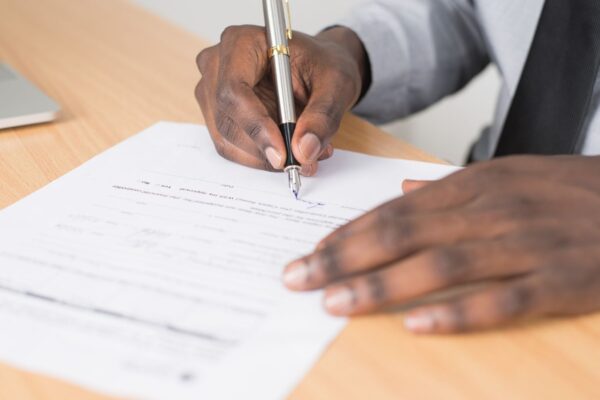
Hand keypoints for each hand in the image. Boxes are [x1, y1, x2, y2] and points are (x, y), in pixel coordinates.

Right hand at [195, 26, 367, 174]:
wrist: (318, 68)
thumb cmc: (322, 65)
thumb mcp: (336, 84)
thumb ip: (323, 116)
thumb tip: (304, 150)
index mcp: (242, 43)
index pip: (234, 90)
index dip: (256, 126)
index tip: (282, 154)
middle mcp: (218, 65)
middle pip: (227, 121)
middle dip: (264, 149)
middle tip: (302, 161)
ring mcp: (212, 92)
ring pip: (228, 140)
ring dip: (265, 157)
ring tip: (304, 154)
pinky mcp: (218, 115)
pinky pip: (232, 148)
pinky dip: (261, 158)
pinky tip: (289, 150)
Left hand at [283, 155, 599, 333]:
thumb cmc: (569, 191)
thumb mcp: (508, 175)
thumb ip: (451, 186)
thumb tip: (404, 189)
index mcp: (475, 184)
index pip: (394, 210)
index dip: (348, 232)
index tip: (310, 252)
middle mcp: (491, 211)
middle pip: (402, 234)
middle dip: (343, 258)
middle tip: (298, 278)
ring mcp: (525, 245)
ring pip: (439, 266)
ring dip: (381, 286)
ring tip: (335, 304)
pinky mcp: (560, 281)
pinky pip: (501, 300)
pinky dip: (456, 314)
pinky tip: (416, 326)